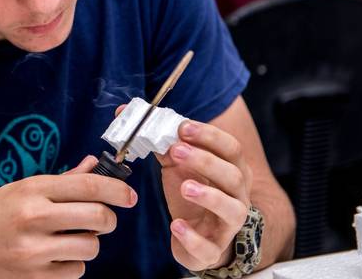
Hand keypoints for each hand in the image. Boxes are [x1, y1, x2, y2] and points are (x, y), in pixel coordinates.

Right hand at [0, 156, 137, 277]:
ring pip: (91, 247)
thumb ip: (60, 180)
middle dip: (109, 219)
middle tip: (103, 220)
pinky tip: (55, 258)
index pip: (87, 185)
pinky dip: (72, 266)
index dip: (116, 190)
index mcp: (31, 190)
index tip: (129, 196)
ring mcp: (34, 251)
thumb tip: (94, 164)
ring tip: (71, 240)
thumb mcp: (20, 190)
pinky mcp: (35, 277)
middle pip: (98, 216)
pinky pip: (76, 271)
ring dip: (89, 244)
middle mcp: (33, 217)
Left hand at [114, 102, 252, 271]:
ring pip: (232, 210)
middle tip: (177, 150)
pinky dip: (193, 237)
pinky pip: (209, 247)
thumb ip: (158, 140)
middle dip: (206, 161)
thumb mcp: (177, 166)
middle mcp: (237, 196)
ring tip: (185, 187)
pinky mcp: (212, 250)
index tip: (183, 127)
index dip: (210, 136)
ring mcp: (228, 225)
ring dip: (209, 196)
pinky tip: (176, 226)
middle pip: (234, 175)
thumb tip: (124, 112)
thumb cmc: (191, 194)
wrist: (201, 237)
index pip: (231, 148)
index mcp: (231, 170)